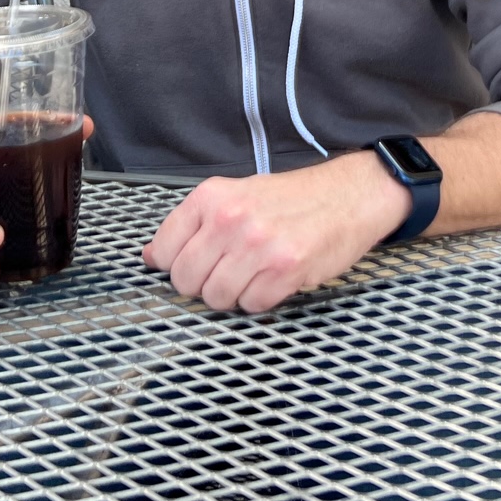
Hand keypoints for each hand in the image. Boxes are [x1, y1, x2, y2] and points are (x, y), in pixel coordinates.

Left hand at [143, 152, 410, 312]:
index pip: (164, 251)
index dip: (178, 265)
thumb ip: (193, 225)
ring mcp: (258, 244)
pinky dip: (262, 299)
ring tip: (255, 273)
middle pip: (186, 280)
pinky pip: (253, 305)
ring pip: (217, 298)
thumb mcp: (234, 196)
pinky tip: (276, 278)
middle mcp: (230, 218)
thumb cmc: (291, 199)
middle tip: (230, 271)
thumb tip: (152, 256)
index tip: (197, 262)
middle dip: (205, 285)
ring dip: (235, 294)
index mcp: (212, 197)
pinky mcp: (285, 268)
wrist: (348, 195)